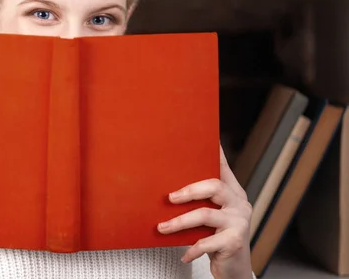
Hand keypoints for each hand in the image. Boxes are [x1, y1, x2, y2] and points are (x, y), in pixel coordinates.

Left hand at [157, 144, 252, 278]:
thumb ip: (199, 200)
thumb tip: (168, 187)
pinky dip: (193, 249)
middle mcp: (240, 203)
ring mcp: (240, 222)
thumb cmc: (216, 236)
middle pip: (213, 186)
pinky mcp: (235, 242)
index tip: (208, 137)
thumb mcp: (210, 215)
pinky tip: (184, 255)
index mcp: (232, 192)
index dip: (216, 153)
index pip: (223, 167)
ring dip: (179, 222)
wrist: (235, 268)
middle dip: (188, 190)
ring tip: (162, 228)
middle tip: (169, 197)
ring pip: (205, 214)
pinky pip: (208, 242)